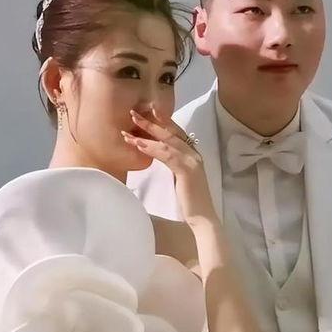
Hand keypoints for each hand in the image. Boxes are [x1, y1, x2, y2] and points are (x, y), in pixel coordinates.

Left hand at [122, 107, 216, 226]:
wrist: (202, 218)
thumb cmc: (190, 201)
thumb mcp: (180, 178)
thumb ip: (174, 164)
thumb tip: (159, 156)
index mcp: (193, 154)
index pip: (176, 133)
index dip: (162, 121)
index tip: (146, 113)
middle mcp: (194, 154)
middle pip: (170, 133)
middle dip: (150, 122)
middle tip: (133, 113)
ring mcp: (192, 161)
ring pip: (167, 142)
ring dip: (146, 134)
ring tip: (128, 131)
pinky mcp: (188, 170)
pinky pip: (167, 155)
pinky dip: (152, 149)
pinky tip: (138, 145)